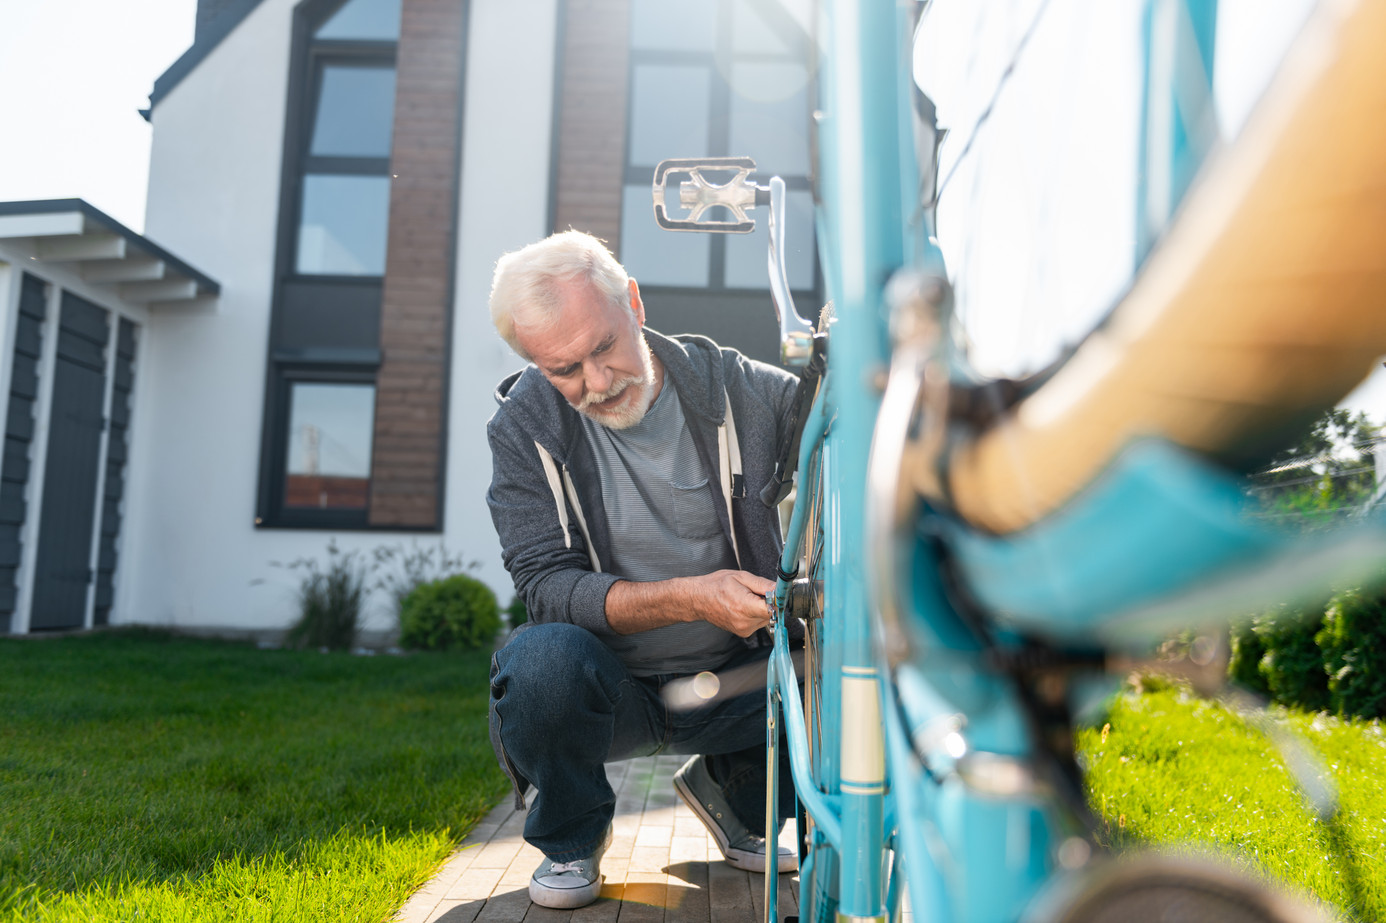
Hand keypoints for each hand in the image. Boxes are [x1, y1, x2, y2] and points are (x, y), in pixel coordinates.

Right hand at [605, 570, 774, 636]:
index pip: (773, 608)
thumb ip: (762, 584)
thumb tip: (779, 588)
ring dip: (761, 608)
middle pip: (771, 613)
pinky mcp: (743, 633)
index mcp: (744, 606)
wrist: (698, 599)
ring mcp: (743, 630)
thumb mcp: (740, 577)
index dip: (777, 599)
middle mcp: (745, 622)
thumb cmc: (716, 585)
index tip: (775, 592)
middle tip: (755, 591)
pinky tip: (742, 606)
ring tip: (746, 598)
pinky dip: (755, 614)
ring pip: (766, 618)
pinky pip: (758, 622)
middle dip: (768, 602)